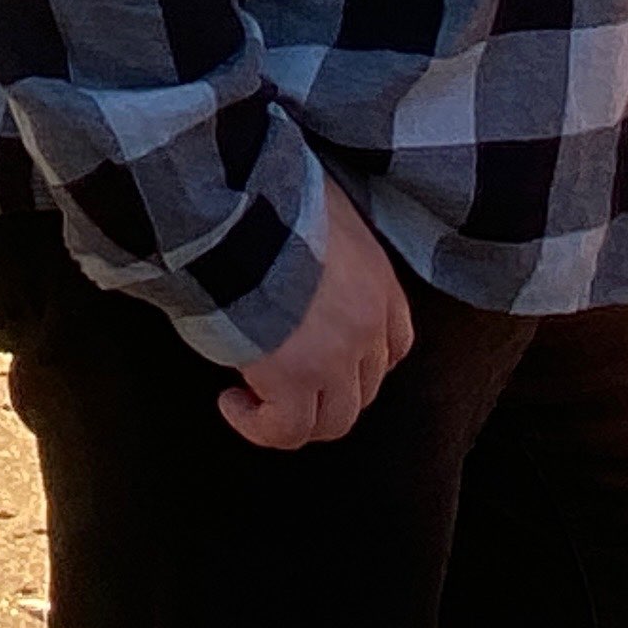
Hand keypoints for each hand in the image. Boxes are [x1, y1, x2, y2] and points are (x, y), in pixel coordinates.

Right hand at [218, 206, 414, 451]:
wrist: (241, 208)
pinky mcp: (295, 381)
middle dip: (326, 392)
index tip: (324, 357)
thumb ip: (324, 242)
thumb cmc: (267, 197)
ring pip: (333, 420)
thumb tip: (296, 246)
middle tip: (282, 379)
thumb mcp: (320, 210)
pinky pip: (286, 430)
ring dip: (295, 418)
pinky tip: (232, 403)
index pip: (395, 345)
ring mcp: (337, 358)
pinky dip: (259, 426)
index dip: (360, 361)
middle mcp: (368, 326)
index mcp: (379, 283)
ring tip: (253, 400)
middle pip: (365, 388)